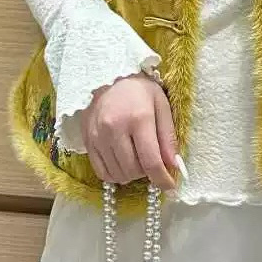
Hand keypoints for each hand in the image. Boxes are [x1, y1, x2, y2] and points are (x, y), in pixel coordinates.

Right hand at [84, 73, 178, 189]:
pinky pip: (101, 172)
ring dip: (131, 174)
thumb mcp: (161, 105)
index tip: (170, 187)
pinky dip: (115, 174)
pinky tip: (122, 161)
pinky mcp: (87, 141)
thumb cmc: (139, 89)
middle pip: (133, 171)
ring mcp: (98, 136)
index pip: (151, 161)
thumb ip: (168, 137)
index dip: (162, 180)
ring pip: (117, 175)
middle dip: (147, 173)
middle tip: (151, 161)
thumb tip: (174, 167)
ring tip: (136, 158)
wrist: (107, 75)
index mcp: (138, 118)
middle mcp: (115, 129)